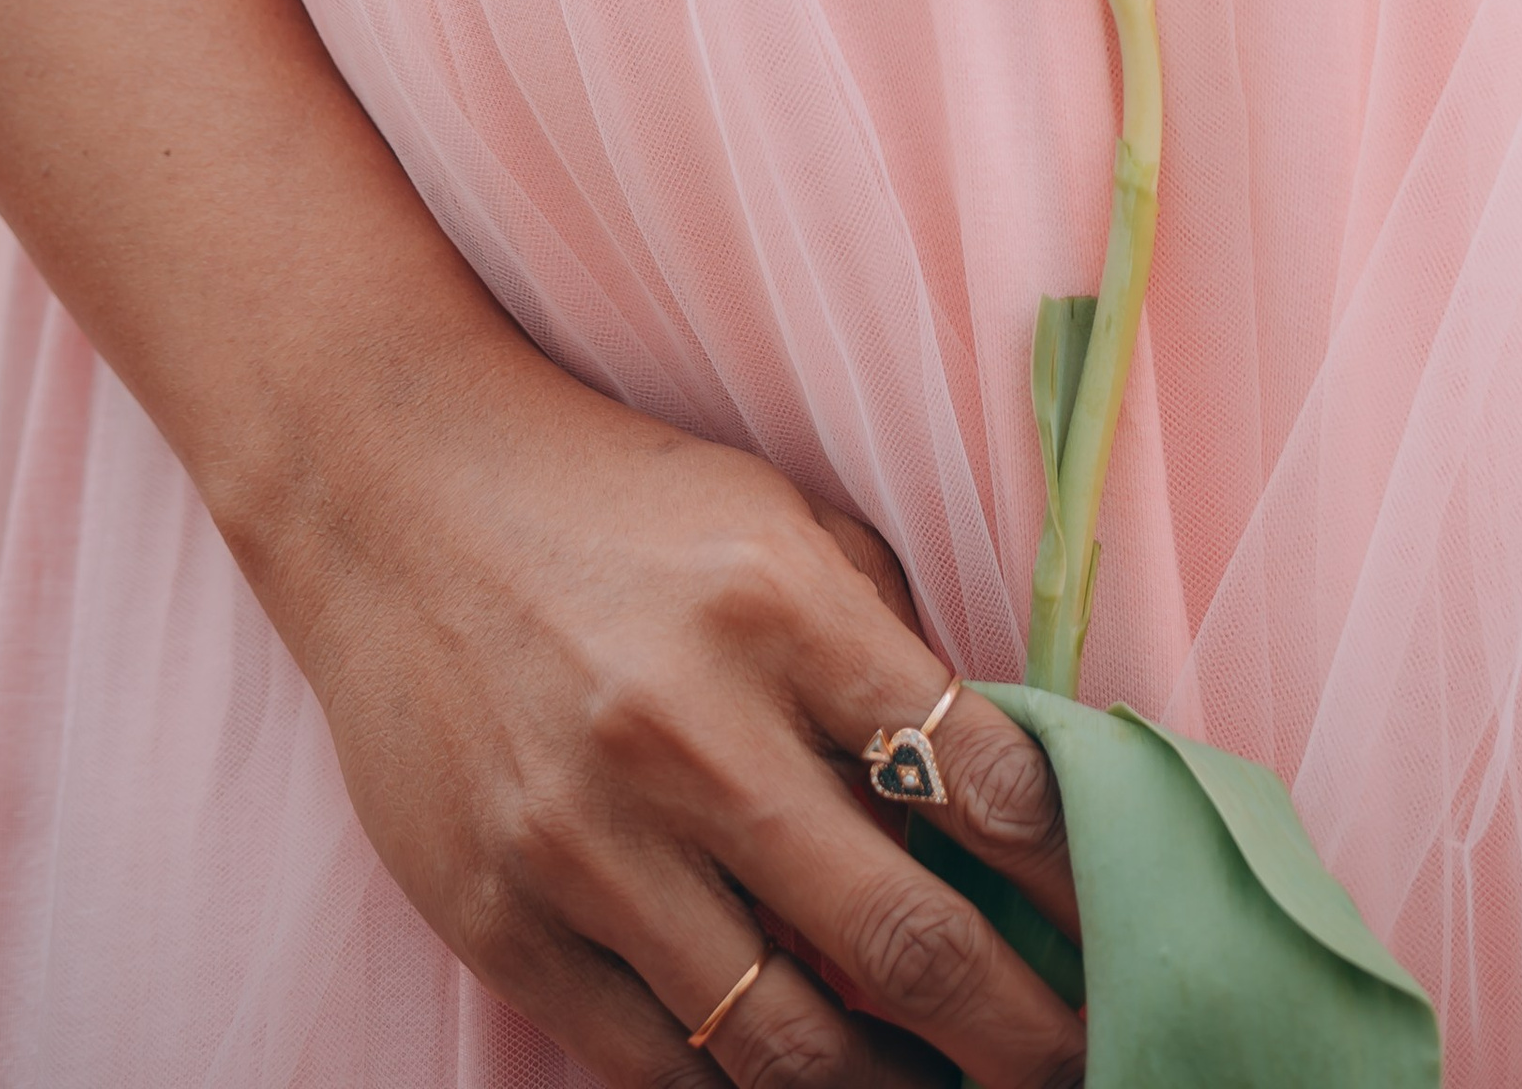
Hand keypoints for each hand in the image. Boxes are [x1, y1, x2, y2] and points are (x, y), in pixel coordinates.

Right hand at [244, 333, 1084, 1086]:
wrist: (390, 492)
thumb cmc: (616, 502)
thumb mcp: (778, 520)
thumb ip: (885, 648)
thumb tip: (1005, 794)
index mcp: (779, 606)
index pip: (980, 777)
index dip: (1077, 874)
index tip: (1130, 925)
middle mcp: (686, 731)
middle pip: (906, 939)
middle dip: (1024, 1031)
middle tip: (1095, 1060)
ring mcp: (585, 841)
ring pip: (785, 1044)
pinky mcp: (501, 919)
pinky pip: (654, 1064)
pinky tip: (814, 1085)